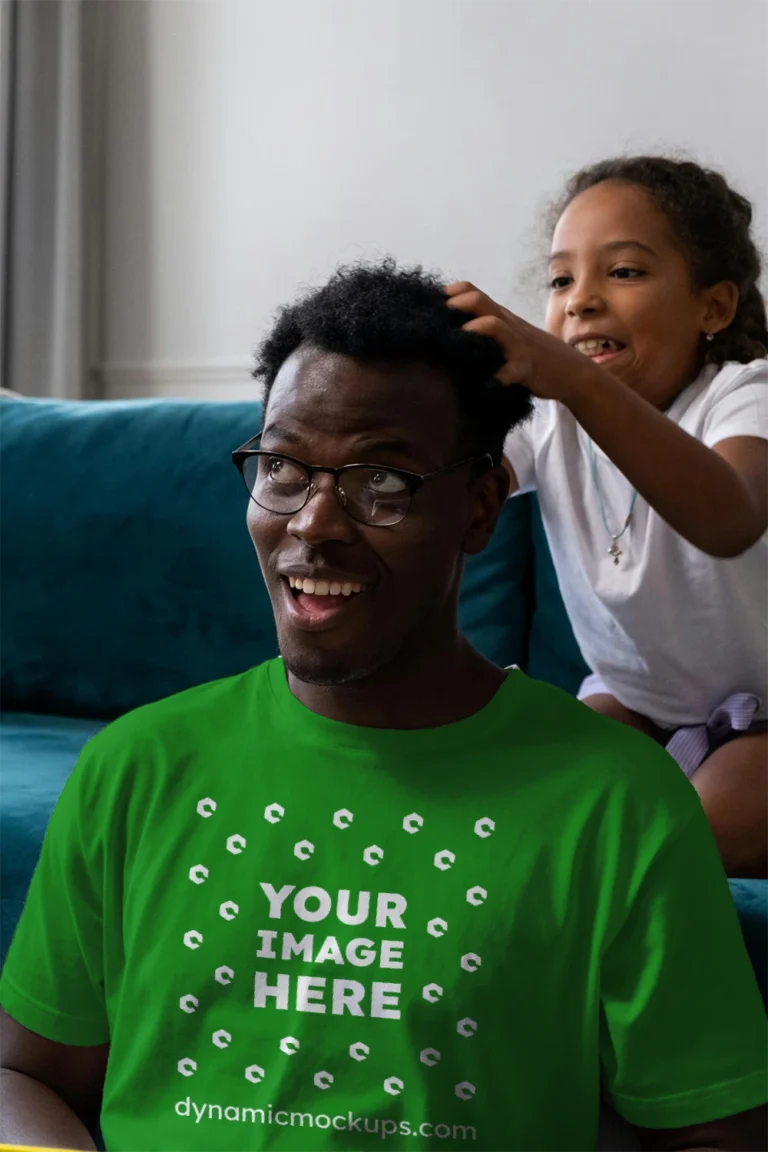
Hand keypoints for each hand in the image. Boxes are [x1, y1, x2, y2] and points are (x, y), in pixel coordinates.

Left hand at [445, 281, 599, 404]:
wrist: (572, 371)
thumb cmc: (534, 355)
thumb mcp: (510, 336)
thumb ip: (487, 331)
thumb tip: (449, 335)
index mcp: (501, 317)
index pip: (473, 292)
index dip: (451, 293)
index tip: (431, 305)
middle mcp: (508, 326)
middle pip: (480, 301)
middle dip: (457, 304)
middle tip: (438, 318)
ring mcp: (518, 345)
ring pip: (495, 326)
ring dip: (474, 329)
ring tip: (459, 340)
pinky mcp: (526, 368)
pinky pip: (511, 371)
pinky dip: (496, 378)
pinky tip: (483, 386)